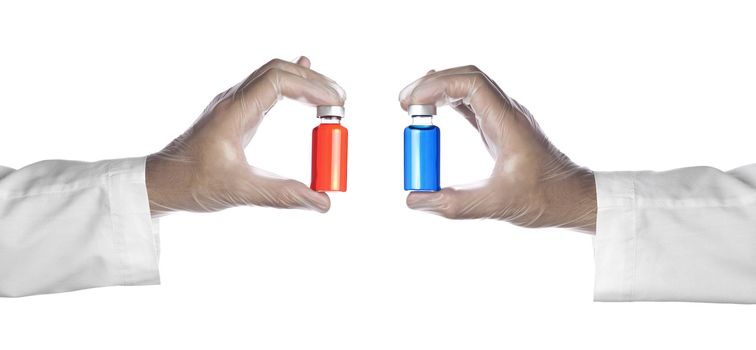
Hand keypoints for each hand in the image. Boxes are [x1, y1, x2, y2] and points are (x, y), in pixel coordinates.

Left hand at [146, 57, 343, 215]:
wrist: (159, 182)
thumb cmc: (192, 184)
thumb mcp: (240, 192)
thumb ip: (283, 196)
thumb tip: (323, 202)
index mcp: (233, 112)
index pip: (278, 81)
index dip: (311, 88)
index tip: (336, 106)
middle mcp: (233, 100)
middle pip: (279, 71)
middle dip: (314, 82)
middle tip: (341, 103)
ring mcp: (233, 104)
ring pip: (273, 76)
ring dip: (303, 83)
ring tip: (330, 99)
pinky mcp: (235, 113)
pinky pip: (266, 87)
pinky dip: (290, 84)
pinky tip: (304, 80)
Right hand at [399, 66, 595, 231]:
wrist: (573, 198)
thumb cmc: (545, 198)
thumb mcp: (497, 205)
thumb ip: (454, 204)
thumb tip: (414, 199)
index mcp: (507, 121)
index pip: (471, 83)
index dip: (437, 86)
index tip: (412, 105)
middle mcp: (506, 111)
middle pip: (466, 77)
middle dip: (431, 84)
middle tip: (403, 105)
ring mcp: (503, 117)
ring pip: (467, 86)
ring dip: (438, 91)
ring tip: (411, 108)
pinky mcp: (499, 127)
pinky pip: (470, 103)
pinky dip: (448, 102)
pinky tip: (431, 113)